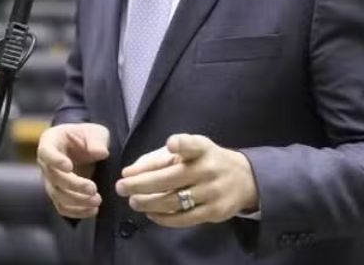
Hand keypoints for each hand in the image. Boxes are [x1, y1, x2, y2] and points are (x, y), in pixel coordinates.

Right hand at [36, 122, 109, 217]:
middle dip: (74, 185)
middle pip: (53, 177)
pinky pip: (62, 207)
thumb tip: (101, 152)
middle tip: (93, 188)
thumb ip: (96, 140)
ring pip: (57, 195)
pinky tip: (93, 210)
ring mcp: (50, 180)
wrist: (83, 147)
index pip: (46, 152)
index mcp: (50, 142)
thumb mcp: (94, 131)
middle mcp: (46, 163)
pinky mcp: (58, 194)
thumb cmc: (86, 136)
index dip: (55, 160)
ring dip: (77, 201)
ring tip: (97, 200)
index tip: (69, 166)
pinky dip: (76, 212)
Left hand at [115, 133, 258, 226]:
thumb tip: (128, 173)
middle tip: (120, 187)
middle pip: (170, 179)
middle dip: (141, 184)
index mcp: (201, 149)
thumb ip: (157, 159)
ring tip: (133, 201)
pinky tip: (151, 214)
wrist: (243, 179)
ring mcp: (213, 192)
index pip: (192, 145)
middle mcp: (208, 169)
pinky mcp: (215, 212)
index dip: (182, 144)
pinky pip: (185, 218)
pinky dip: (164, 218)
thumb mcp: (188, 151)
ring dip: (148, 203)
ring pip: (174, 201)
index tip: (172, 144)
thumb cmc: (204, 160)